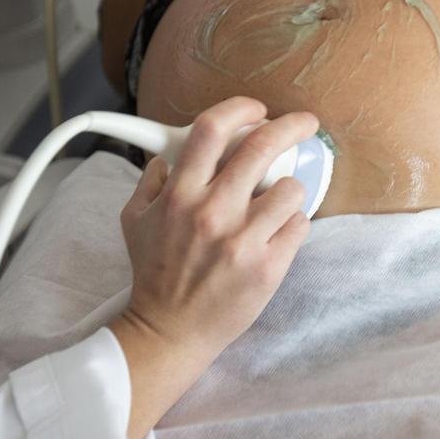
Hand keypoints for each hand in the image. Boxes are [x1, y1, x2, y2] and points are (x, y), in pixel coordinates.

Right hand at [113, 97, 318, 361]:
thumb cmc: (155, 274)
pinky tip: (276, 234)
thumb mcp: (135, 220)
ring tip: (276, 201)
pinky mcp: (268, 267)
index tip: (257, 108)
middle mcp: (212, 212)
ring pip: (290, 187)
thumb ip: (150, 181)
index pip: (212, 129)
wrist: (170, 330)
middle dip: (291, 126)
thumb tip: (166, 154)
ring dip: (288, 188)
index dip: (240, 108)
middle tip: (304, 124)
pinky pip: (299, 225)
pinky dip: (292, 224)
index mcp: (180, 195)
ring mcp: (242, 240)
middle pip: (262, 146)